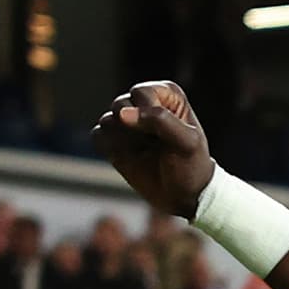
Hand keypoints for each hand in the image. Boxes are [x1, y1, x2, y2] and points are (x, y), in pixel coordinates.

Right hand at [93, 84, 215, 218]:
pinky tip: (130, 158)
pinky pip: (98, 136)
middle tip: (153, 146)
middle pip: (120, 105)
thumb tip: (122, 114)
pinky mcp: (113, 139)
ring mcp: (127, 121)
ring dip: (124, 141)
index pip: (141, 93)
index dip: (147, 115)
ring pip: (107, 120)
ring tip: (144, 152)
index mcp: (165, 94)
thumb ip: (159, 120)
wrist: (183, 195)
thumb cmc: (191, 165)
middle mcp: (143, 102)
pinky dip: (111, 148)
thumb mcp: (187, 142)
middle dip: (134, 131)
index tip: (161, 135)